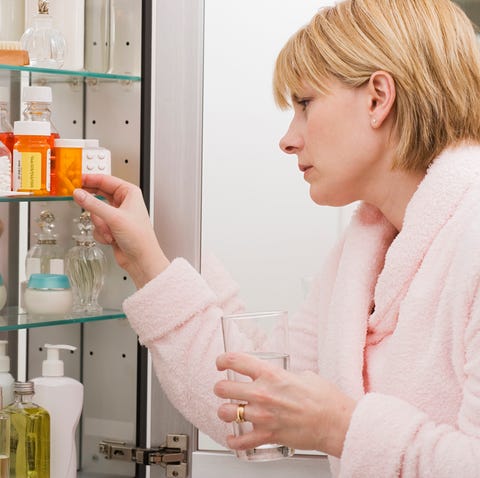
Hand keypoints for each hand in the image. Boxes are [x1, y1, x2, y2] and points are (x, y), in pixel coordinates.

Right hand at [73, 174, 169, 287]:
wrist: (141, 259)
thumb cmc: (139, 237)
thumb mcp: (114, 217)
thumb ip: (93, 204)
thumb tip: (78, 194)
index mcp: (129, 193)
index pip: (105, 180)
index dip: (89, 179)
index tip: (75, 179)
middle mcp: (123, 202)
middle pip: (98, 195)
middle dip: (93, 204)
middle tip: (78, 198)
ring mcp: (116, 215)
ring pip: (95, 213)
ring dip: (100, 225)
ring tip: (110, 231)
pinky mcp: (112, 227)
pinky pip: (97, 226)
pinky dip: (102, 233)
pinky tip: (111, 239)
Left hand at [214, 352, 355, 456]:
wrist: (338, 423)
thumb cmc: (326, 399)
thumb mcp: (304, 375)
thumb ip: (285, 376)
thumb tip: (279, 378)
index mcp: (271, 374)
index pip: (236, 361)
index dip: (223, 360)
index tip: (221, 363)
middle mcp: (263, 393)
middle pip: (223, 388)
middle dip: (220, 387)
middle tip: (223, 388)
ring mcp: (263, 416)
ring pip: (226, 413)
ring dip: (225, 412)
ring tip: (229, 411)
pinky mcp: (268, 435)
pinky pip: (241, 441)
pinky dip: (234, 441)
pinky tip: (234, 438)